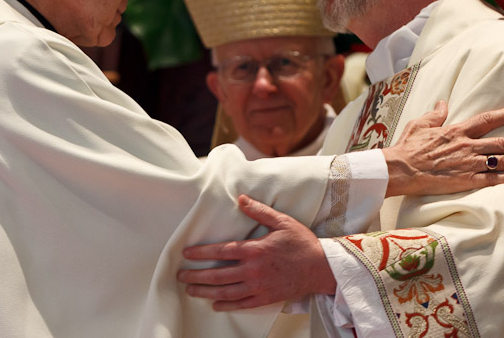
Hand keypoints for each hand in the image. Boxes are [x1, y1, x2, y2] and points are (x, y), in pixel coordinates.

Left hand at [177, 194, 333, 310]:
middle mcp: (253, 270)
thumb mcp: (282, 221)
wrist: (321, 268)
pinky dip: (227, 305)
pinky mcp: (266, 298)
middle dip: (197, 275)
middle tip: (181, 275)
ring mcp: (259, 286)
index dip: (202, 253)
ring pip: (226, 292)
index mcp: (255, 250)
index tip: (187, 254)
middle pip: (218, 275)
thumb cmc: (302, 243)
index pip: (222, 251)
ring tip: (191, 290)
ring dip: (206, 291)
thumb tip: (241, 199)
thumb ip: (259, 211)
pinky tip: (215, 304)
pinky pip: (242, 304)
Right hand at [382, 101, 503, 196]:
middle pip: (501, 143)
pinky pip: (493, 179)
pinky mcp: (466, 180)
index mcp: (456, 131)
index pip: (486, 120)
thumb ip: (435, 115)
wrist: (402, 169)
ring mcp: (468, 163)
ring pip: (502, 161)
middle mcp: (467, 145)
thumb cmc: (408, 147)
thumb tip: (442, 103)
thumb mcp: (419, 125)